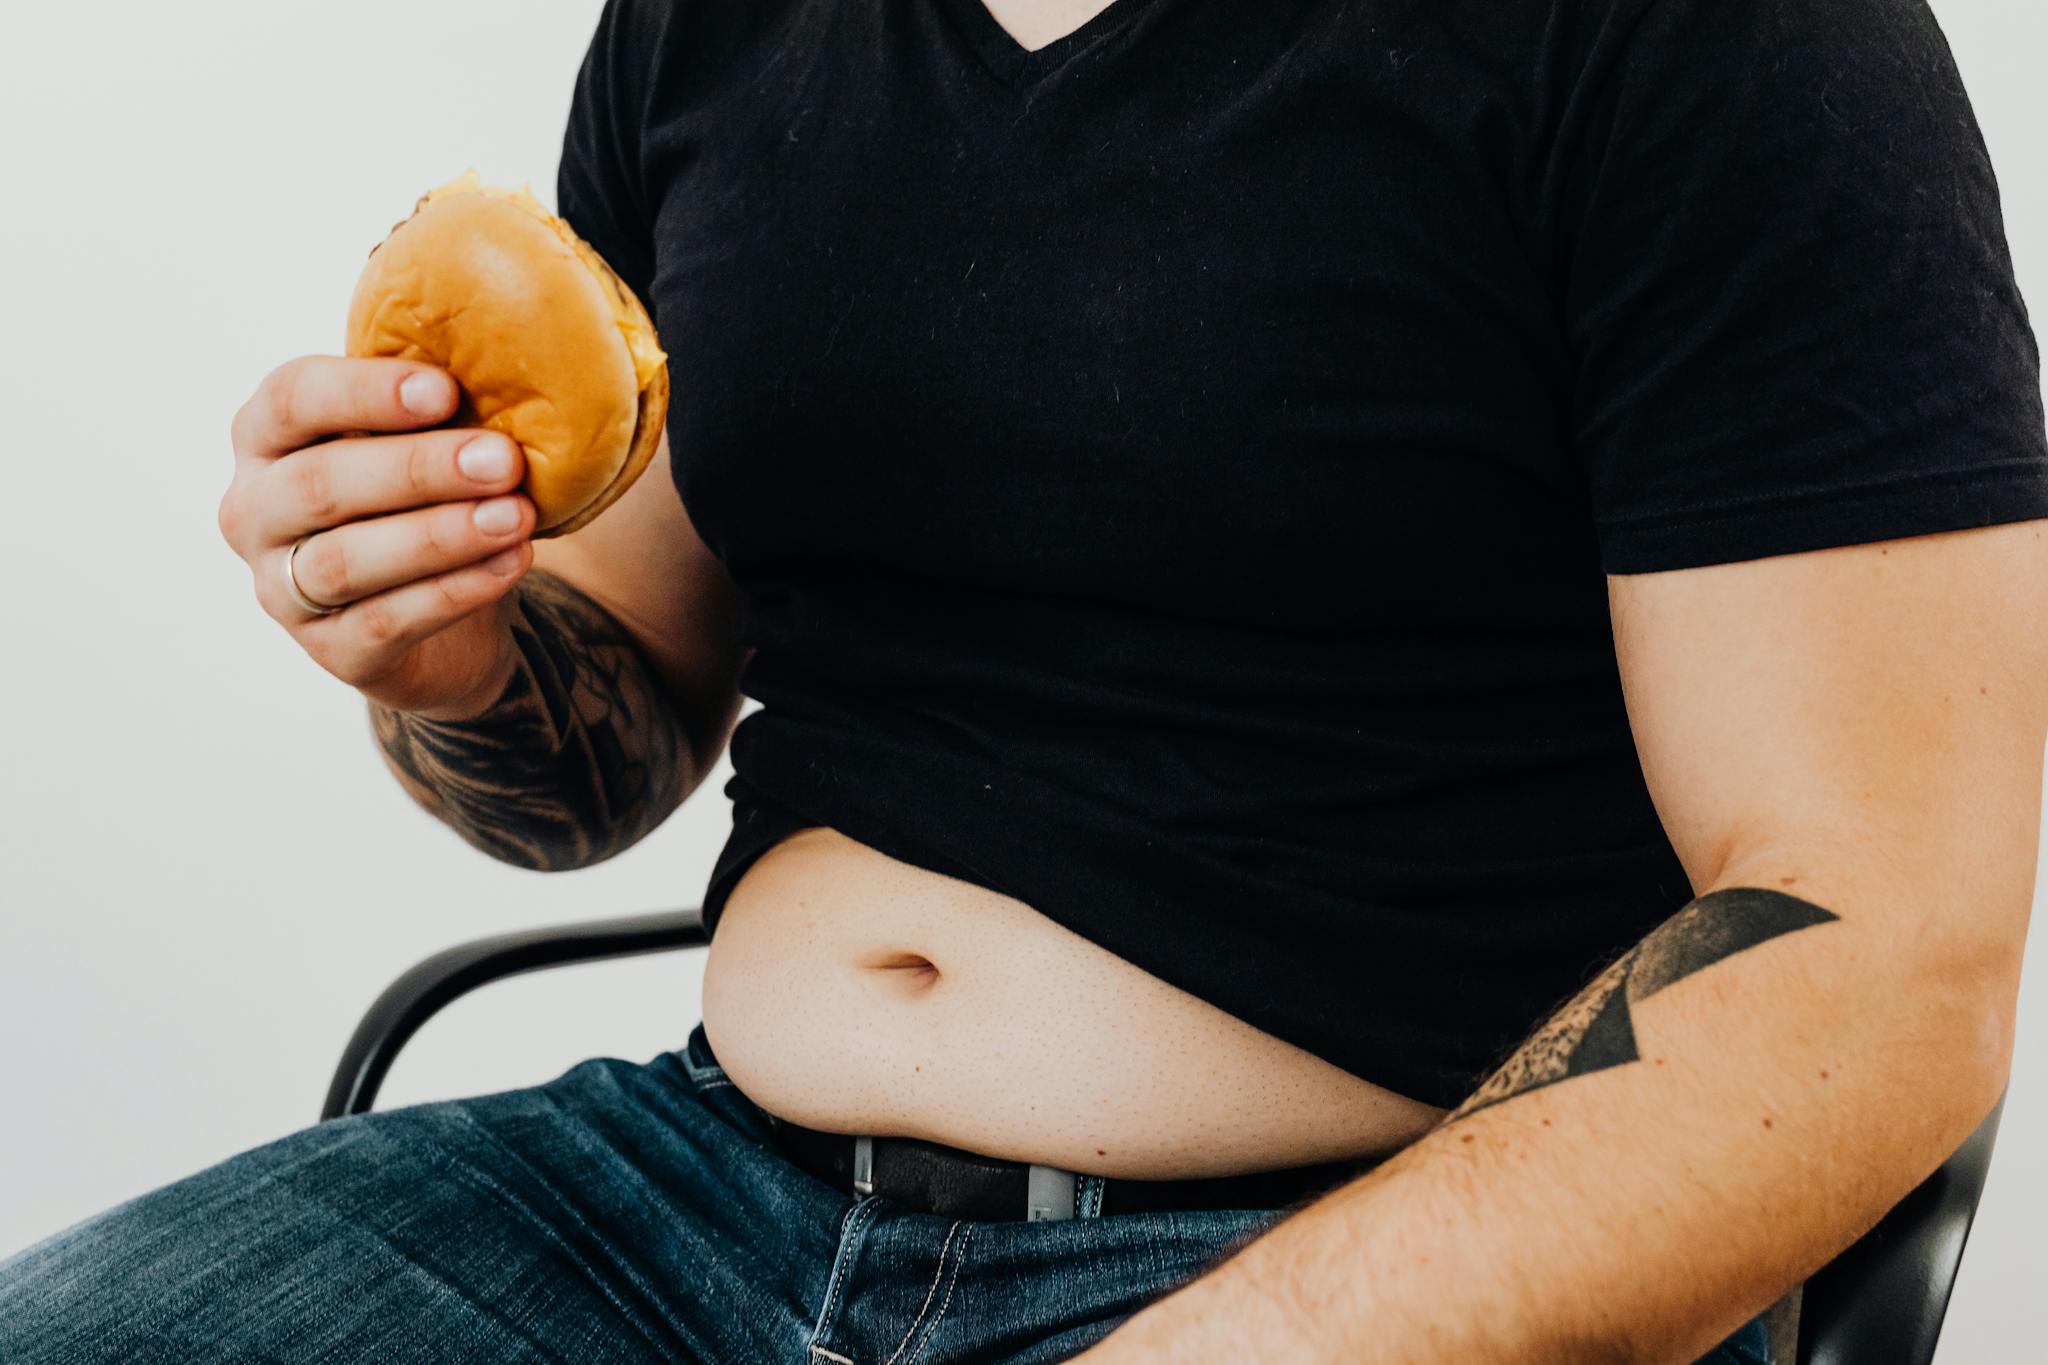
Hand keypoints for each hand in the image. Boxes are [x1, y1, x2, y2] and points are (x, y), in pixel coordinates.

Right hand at [220, 355, 536, 720]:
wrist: (446, 619)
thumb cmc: (425, 499)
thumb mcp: (424, 440)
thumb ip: (435, 404)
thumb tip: (504, 352)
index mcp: (266, 437)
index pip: (292, 399)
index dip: (365, 391)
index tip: (444, 390)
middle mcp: (254, 511)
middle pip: (321, 483)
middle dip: (417, 469)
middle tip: (503, 459)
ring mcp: (282, 588)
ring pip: (349, 560)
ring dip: (440, 534)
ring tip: (516, 516)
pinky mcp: (329, 652)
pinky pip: (388, 620)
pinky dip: (456, 589)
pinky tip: (511, 561)